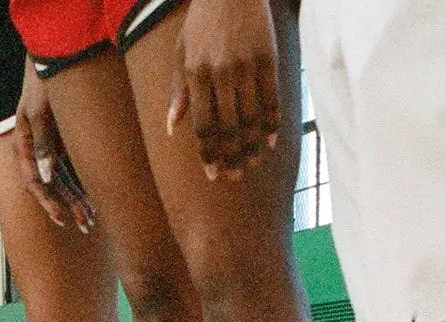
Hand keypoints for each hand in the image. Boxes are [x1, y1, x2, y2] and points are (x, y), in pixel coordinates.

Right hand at [14, 61, 94, 231]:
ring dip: (77, 200)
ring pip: (63, 181)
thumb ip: (43, 144)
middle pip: (51, 186)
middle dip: (68, 207)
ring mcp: (49, 147)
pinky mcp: (63, 142)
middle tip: (87, 225)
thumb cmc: (44, 81)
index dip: (47, 202)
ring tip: (93, 219)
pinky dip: (82, 184)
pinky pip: (72, 169)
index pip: (33, 182)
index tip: (61, 219)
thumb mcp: (40, 111)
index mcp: (23, 144)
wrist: (56, 57)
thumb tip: (46, 176)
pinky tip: (95, 199)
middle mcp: (34, 150)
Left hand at [166, 0, 280, 178]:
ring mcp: (247, 66)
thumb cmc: (202, 22)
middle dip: (230, 157)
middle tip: (234, 176)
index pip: (203, 124)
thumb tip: (172, 128)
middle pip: (228, 127)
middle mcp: (221, 72)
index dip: (208, 153)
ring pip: (251, 118)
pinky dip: (270, 123)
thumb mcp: (181, 52)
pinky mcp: (269, 60)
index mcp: (196, 72)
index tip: (212, 173)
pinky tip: (268, 142)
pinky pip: (271, 100)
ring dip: (251, 147)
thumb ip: (177, 91)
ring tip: (251, 164)